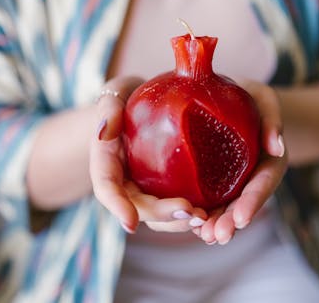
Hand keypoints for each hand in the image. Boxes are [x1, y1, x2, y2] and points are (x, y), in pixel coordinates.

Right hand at [89, 76, 206, 233]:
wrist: (144, 106)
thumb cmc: (126, 97)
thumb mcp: (115, 94)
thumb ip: (109, 109)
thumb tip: (104, 130)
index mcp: (107, 163)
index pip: (107, 188)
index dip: (117, 207)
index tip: (131, 224)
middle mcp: (125, 183)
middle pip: (139, 207)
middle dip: (162, 214)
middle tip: (189, 212)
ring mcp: (147, 189)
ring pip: (160, 216)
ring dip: (180, 221)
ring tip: (204, 217)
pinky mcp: (168, 189)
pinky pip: (177, 207)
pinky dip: (192, 214)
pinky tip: (214, 214)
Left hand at [195, 80, 287, 244]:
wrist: (232, 99)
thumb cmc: (249, 96)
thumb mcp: (264, 98)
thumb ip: (272, 117)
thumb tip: (276, 146)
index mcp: (267, 159)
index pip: (264, 181)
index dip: (254, 200)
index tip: (242, 218)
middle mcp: (250, 175)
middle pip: (243, 201)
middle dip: (231, 221)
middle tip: (218, 236)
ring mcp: (231, 180)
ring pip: (224, 206)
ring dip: (215, 223)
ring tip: (204, 236)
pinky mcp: (211, 180)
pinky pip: (207, 198)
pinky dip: (200, 212)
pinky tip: (189, 223)